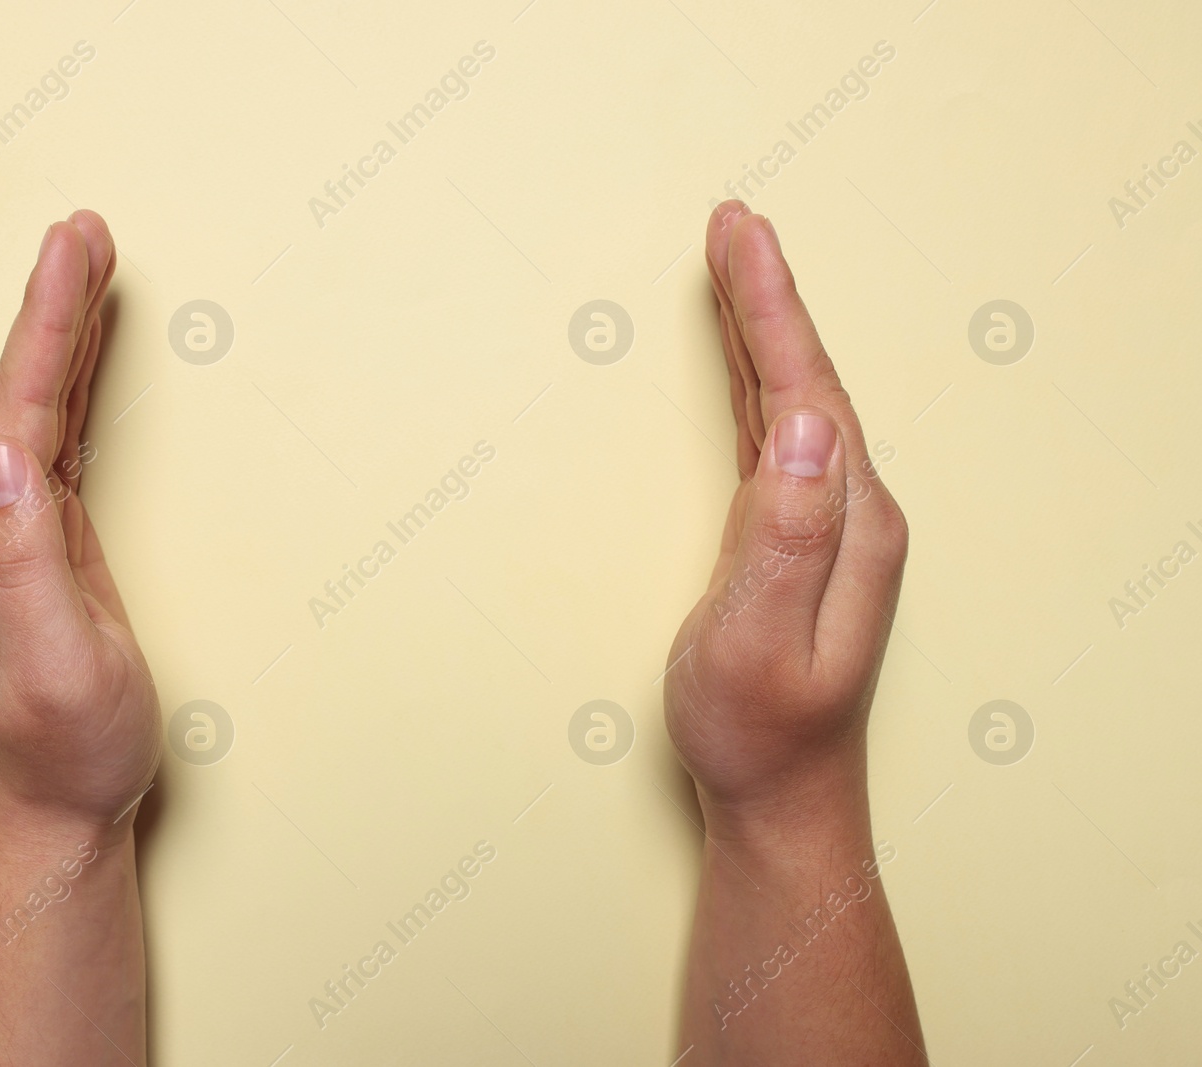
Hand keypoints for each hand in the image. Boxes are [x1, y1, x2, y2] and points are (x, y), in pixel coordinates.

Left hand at [0, 210, 158, 836]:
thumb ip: (23, 556)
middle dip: (51, 304)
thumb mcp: (56, 661)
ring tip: (88, 263)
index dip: (44, 325)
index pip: (12, 409)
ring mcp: (4, 532)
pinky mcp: (39, 543)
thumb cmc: (66, 747)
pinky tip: (87, 355)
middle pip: (17, 390)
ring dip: (61, 332)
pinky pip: (57, 440)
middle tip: (85, 229)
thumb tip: (3, 450)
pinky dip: (74, 384)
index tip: (71, 249)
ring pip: (34, 406)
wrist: (56, 808)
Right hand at [664, 201, 908, 839]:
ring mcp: (829, 526)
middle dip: (767, 296)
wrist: (781, 802)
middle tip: (733, 222)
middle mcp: (852, 513)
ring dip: (761, 330)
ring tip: (733, 266)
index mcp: (850, 524)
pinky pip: (776, 436)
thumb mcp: (761, 640)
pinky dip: (754, 383)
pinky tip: (740, 363)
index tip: (740, 236)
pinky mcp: (798, 540)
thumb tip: (807, 426)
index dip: (771, 309)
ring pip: (794, 400)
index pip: (808, 390)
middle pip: (807, 378)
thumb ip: (785, 534)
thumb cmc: (761, 733)